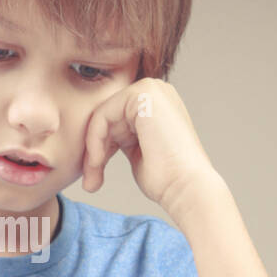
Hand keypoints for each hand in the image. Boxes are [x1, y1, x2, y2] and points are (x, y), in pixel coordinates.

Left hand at [80, 77, 220, 216]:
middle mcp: (156, 91)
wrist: (186, 187)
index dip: (99, 149)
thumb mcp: (138, 151)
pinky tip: (97, 163)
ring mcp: (151, 89)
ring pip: (101, 117)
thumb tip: (98, 140)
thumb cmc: (167, 179)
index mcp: (157, 103)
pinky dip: (94, 141)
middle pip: (106, 117)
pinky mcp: (142, 94)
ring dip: (92, 151)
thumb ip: (122, 137)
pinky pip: (102, 115)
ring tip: (92, 179)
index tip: (93, 178)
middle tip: (90, 182)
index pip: (113, 120)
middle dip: (94, 151)